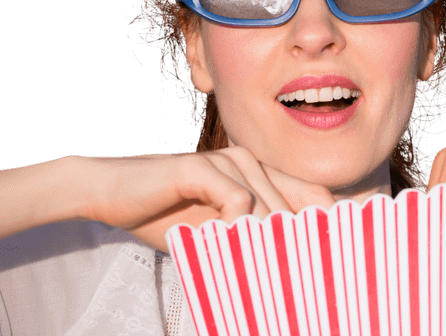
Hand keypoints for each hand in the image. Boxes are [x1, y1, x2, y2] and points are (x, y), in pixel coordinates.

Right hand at [73, 148, 334, 251]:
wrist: (111, 192)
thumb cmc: (167, 214)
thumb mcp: (217, 232)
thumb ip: (250, 241)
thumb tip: (290, 275)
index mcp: (262, 174)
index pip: (314, 198)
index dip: (326, 230)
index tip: (334, 264)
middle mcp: (251, 162)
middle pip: (295, 209)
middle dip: (295, 249)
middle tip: (297, 285)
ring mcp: (227, 160)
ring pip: (268, 208)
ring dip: (267, 245)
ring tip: (265, 275)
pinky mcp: (200, 167)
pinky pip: (236, 200)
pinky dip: (237, 228)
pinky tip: (228, 247)